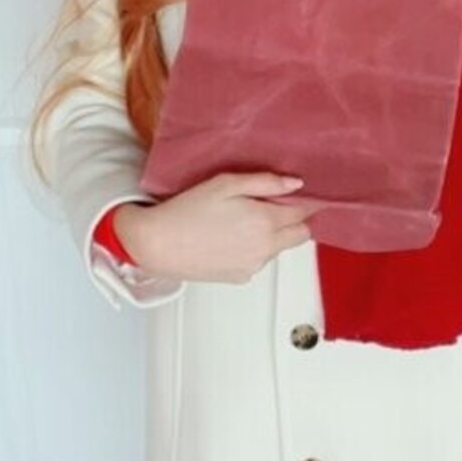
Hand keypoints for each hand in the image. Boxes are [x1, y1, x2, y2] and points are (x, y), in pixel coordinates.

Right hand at [114, 172, 319, 283]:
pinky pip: (258, 261)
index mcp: (265, 222)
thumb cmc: (186, 211)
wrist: (157, 244)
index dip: (304, 201)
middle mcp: (265, 248)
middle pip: (301, 235)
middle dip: (295, 221)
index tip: (299, 194)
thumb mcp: (226, 184)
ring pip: (279, 249)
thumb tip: (296, 183)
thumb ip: (265, 182)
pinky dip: (253, 250)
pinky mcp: (240, 277)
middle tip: (273, 206)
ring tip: (242, 220)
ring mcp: (253, 266)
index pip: (304, 213)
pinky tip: (230, 238)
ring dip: (273, 235)